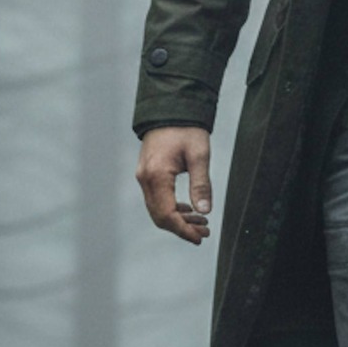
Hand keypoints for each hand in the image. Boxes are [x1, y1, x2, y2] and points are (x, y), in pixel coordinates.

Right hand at [136, 126, 211, 243]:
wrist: (170, 109)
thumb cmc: (186, 129)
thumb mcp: (199, 155)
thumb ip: (201, 184)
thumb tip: (204, 211)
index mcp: (156, 175)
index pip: (167, 214)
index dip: (183, 230)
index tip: (199, 237)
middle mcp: (145, 179)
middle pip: (159, 216)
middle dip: (181, 228)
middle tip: (203, 233)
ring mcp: (143, 177)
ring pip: (157, 209)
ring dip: (178, 220)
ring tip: (201, 223)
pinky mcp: (147, 174)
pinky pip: (156, 199)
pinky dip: (171, 209)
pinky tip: (188, 210)